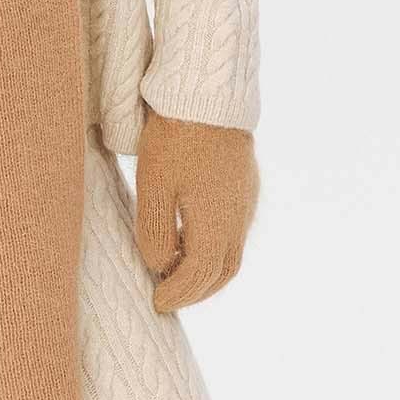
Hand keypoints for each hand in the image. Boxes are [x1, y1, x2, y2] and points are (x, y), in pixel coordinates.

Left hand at [133, 106, 259, 312]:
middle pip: (222, 271)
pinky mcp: (245, 184)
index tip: (157, 303)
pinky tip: (194, 239)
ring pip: (232, 253)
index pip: (199, 275)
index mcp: (216, 224)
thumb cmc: (175, 139)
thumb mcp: (153, 187)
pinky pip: (235, 231)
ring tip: (178, 273)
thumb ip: (155, 232)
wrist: (208, 95)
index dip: (177, 294)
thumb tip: (160, 265)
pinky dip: (215, 248)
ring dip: (208, 272)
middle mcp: (238, 218)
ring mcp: (246, 200)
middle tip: (169, 297)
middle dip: (196, 291)